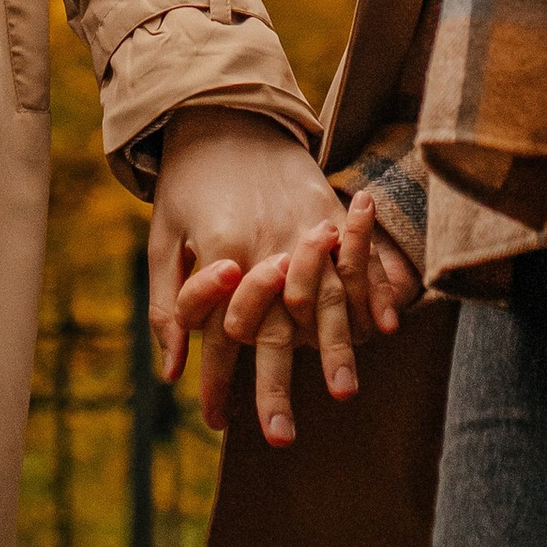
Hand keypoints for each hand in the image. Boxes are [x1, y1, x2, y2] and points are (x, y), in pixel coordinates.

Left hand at [150, 114, 372, 445]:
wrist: (222, 107)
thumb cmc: (186, 180)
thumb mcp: (162, 237)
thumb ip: (167, 304)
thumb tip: (170, 370)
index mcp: (223, 251)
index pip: (219, 334)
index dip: (216, 382)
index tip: (215, 422)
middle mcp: (266, 243)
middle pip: (275, 328)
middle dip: (276, 388)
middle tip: (280, 439)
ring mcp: (302, 225)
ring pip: (324, 298)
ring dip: (335, 350)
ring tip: (344, 394)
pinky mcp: (326, 208)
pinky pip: (354, 259)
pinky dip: (372, 293)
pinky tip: (384, 328)